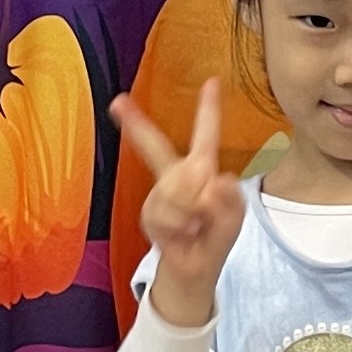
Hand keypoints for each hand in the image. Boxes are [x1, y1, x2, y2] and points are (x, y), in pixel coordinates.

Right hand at [114, 79, 247, 324]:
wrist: (193, 270)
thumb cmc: (214, 237)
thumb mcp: (233, 219)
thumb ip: (230, 202)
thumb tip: (217, 183)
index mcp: (202, 169)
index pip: (206, 135)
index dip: (208, 109)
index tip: (212, 81)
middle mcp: (177, 174)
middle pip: (156, 147)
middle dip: (136, 125)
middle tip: (119, 102)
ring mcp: (161, 192)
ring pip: (172, 191)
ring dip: (189, 213)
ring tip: (197, 227)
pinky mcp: (149, 211)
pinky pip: (166, 214)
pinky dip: (179, 228)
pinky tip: (185, 235)